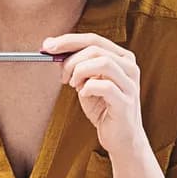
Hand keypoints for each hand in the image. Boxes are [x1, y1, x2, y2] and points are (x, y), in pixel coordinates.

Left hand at [43, 32, 146, 153]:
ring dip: (80, 72)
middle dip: (71, 60)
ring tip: (74, 85)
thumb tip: (52, 49)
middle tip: (62, 76)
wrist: (120, 138)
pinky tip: (84, 95)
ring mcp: (129, 84)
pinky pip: (104, 86)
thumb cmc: (103, 109)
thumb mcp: (86, 83)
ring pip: (102, 62)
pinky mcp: (125, 102)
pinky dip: (88, 88)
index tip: (47, 46)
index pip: (93, 39)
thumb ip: (76, 66)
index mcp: (121, 58)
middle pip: (95, 48)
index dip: (68, 41)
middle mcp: (129, 67)